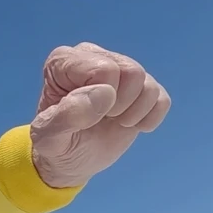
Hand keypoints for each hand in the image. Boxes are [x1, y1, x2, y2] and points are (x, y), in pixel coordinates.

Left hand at [29, 42, 172, 188]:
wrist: (70, 157)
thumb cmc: (55, 143)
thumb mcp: (50, 137)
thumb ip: (67, 115)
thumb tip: (103, 93)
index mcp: (63, 61)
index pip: (104, 69)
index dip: (102, 98)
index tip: (83, 113)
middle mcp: (93, 56)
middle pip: (132, 72)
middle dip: (119, 104)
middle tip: (99, 118)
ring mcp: (120, 68)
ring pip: (149, 86)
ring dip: (133, 113)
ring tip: (111, 121)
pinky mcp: (142, 86)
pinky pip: (162, 100)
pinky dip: (148, 119)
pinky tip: (127, 124)